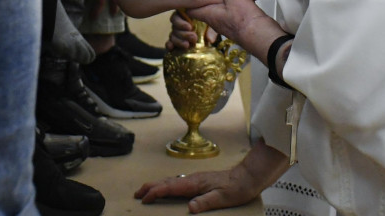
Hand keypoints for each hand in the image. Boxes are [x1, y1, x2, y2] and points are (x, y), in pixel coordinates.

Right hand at [134, 170, 257, 213]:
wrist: (247, 177)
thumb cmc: (236, 188)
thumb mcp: (222, 199)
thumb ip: (205, 202)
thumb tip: (190, 208)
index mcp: (195, 183)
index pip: (169, 186)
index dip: (155, 192)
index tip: (144, 198)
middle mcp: (192, 179)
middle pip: (166, 181)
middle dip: (150, 187)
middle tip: (137, 194)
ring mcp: (195, 179)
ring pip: (170, 181)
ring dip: (157, 185)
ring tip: (146, 192)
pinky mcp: (198, 181)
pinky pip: (177, 182)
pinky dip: (166, 185)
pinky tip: (166, 189)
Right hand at [166, 10, 217, 49]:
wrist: (214, 34)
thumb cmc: (213, 24)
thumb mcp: (214, 24)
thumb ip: (212, 30)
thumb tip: (210, 40)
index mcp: (187, 15)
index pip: (177, 16)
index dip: (181, 22)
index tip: (189, 27)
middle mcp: (180, 24)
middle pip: (174, 27)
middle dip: (183, 34)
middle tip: (194, 38)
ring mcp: (178, 34)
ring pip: (172, 35)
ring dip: (178, 41)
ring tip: (187, 45)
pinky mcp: (176, 43)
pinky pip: (169, 43)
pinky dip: (169, 45)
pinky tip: (171, 48)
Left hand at [188, 0, 283, 61]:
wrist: (266, 40)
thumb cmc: (248, 24)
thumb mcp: (236, 0)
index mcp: (210, 15)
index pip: (190, 9)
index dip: (185, 0)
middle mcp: (216, 19)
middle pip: (203, 7)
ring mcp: (227, 21)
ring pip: (216, 7)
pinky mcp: (239, 21)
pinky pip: (229, 8)